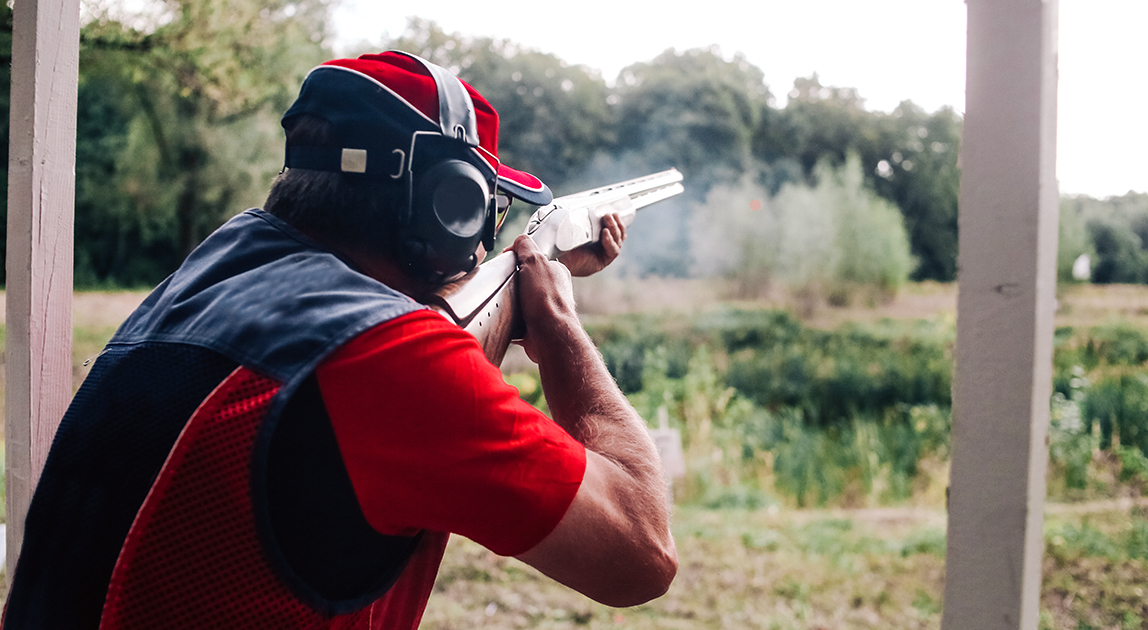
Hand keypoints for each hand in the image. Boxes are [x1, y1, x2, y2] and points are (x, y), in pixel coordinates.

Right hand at [511, 234, 577, 362]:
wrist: (549, 336)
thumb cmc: (546, 299)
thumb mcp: (534, 260)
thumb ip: (525, 245)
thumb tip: (517, 242)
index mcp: (557, 272)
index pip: (534, 260)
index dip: (518, 260)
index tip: (508, 264)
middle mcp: (554, 291)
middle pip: (526, 281)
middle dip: (512, 283)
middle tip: (504, 285)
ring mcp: (546, 310)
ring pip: (521, 301)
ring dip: (510, 303)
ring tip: (504, 303)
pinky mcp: (536, 328)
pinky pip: (517, 322)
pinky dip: (509, 322)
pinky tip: (506, 320)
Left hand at [557, 213, 626, 276]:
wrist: (558, 261)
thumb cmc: (564, 245)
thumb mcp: (573, 229)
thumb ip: (580, 220)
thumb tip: (582, 204)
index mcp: (598, 238)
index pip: (613, 229)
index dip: (616, 221)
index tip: (613, 212)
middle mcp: (603, 246)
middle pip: (618, 234)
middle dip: (615, 223)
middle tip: (609, 214)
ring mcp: (604, 254)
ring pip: (618, 241)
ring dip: (614, 229)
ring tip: (608, 218)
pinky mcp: (603, 261)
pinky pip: (613, 251)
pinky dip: (610, 241)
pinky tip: (605, 233)